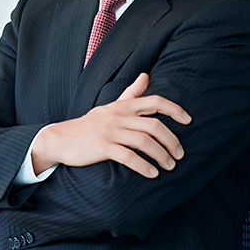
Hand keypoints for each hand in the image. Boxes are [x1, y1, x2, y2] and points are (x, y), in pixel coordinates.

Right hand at [32, 73, 190, 177]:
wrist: (60, 138)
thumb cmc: (89, 124)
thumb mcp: (110, 106)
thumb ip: (130, 94)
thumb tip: (146, 75)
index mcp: (122, 106)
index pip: (154, 101)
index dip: (174, 109)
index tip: (188, 120)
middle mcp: (118, 116)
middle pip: (154, 125)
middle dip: (171, 140)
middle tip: (179, 155)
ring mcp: (110, 131)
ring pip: (144, 142)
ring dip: (161, 156)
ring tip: (169, 166)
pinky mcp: (102, 147)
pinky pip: (128, 157)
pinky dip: (143, 167)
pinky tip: (152, 174)